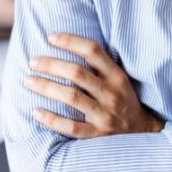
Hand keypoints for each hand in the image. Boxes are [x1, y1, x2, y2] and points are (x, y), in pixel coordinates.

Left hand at [25, 33, 164, 138]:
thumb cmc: (122, 99)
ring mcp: (104, 115)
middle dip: (51, 64)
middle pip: (77, 73)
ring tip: (28, 81)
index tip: (50, 37)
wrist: (143, 132)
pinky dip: (52, 119)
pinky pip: (71, 127)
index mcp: (117, 76)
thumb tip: (66, 44)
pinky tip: (36, 112)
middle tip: (32, 61)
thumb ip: (99, 65)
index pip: (93, 51)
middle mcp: (111, 94)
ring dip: (46, 87)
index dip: (70, 41)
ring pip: (71, 97)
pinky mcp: (97, 135)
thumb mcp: (119, 79)